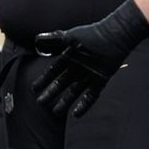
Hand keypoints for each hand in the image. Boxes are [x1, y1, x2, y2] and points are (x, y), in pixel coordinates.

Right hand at [32, 0, 148, 117]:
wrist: (114, 37)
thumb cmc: (92, 34)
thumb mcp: (71, 37)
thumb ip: (54, 39)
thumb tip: (37, 39)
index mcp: (69, 58)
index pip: (53, 72)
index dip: (44, 80)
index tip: (34, 89)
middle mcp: (77, 68)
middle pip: (61, 84)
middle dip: (51, 93)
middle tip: (41, 103)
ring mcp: (89, 76)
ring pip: (74, 92)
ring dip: (65, 102)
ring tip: (56, 112)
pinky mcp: (101, 81)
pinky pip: (91, 96)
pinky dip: (84, 105)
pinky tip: (76, 114)